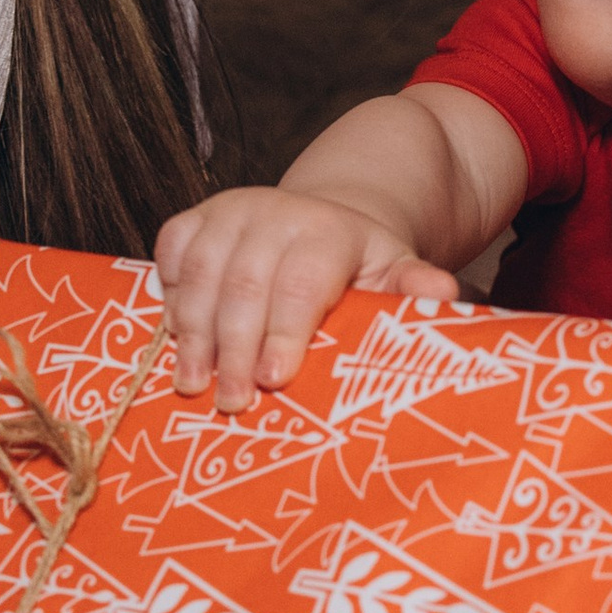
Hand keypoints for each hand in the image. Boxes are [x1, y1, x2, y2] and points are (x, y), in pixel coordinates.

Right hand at [151, 188, 457, 410]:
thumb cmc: (357, 267)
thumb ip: (413, 286)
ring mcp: (231, 211)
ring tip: (192, 383)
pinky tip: (173, 335)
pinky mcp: (197, 217)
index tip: (274, 380)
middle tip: (230, 401)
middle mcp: (276, 212)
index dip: (284, 332)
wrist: (322, 223)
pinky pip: (170, 250)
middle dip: (234, 348)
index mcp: (330, 231)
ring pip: (201, 272)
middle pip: (244, 284)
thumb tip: (445, 294)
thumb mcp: (394, 273)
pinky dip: (167, 293)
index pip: (300, 282)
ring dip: (191, 332)